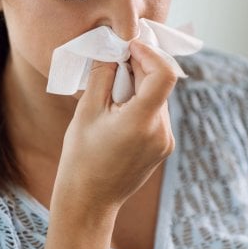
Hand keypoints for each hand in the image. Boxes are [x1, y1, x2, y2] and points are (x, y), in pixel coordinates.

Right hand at [56, 40, 177, 213]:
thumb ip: (103, 76)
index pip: (164, 74)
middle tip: (113, 66)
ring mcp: (166, 141)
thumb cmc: (81, 157)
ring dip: (140, 87)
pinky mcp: (164, 147)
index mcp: (142, 121)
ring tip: (112, 95)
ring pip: (159, 98)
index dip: (149, 54)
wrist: (90, 200)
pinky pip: (157, 114)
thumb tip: (114, 51)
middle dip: (139, 69)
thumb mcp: (87, 111)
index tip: (129, 48)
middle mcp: (161, 131)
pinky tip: (119, 112)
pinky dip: (142, 104)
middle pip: (160, 85)